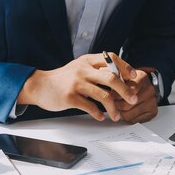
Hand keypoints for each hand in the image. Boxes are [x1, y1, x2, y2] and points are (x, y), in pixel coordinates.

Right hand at [18, 53, 137, 121]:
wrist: (40, 86)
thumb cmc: (62, 79)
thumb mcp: (79, 68)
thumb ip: (95, 69)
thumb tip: (119, 77)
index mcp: (87, 60)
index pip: (111, 58)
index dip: (125, 67)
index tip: (134, 77)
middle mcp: (83, 70)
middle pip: (111, 77)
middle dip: (125, 90)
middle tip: (133, 99)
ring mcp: (76, 83)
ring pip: (103, 95)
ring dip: (113, 108)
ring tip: (116, 115)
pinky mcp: (70, 97)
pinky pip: (90, 106)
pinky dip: (98, 113)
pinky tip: (101, 117)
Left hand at [114, 69, 157, 123]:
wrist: (147, 85)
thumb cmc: (133, 80)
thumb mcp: (124, 74)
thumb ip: (114, 77)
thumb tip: (104, 82)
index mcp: (142, 78)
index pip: (126, 90)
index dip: (115, 94)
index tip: (110, 95)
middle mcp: (149, 90)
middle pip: (126, 105)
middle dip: (115, 105)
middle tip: (111, 103)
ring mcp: (152, 102)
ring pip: (128, 114)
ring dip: (120, 112)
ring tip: (118, 107)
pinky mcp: (152, 112)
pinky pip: (134, 120)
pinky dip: (127, 117)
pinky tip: (126, 111)